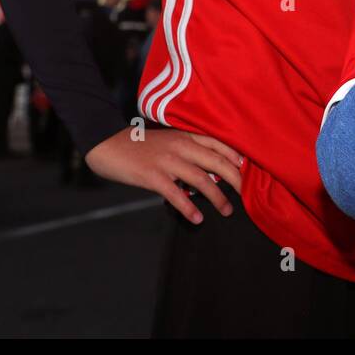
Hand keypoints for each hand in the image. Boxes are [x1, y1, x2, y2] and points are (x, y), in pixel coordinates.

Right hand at [86, 126, 244, 223]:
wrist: (107, 144)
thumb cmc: (138, 145)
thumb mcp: (166, 140)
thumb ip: (186, 151)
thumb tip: (208, 171)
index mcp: (184, 135)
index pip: (217, 144)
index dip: (235, 157)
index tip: (248, 170)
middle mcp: (180, 146)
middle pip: (216, 161)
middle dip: (235, 178)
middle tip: (247, 193)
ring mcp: (167, 161)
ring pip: (201, 179)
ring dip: (217, 197)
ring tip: (228, 211)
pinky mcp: (153, 176)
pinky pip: (176, 194)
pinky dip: (189, 207)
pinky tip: (198, 218)